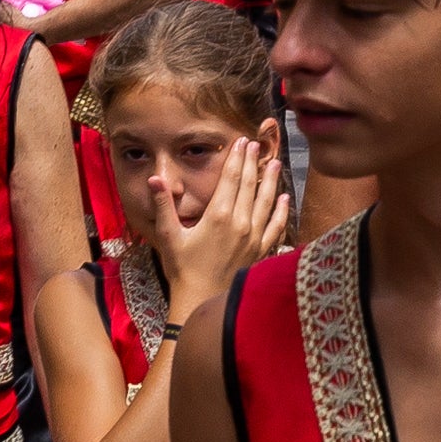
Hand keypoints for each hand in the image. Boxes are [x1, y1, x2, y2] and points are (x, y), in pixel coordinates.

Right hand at [161, 137, 293, 301]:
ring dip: (271, 181)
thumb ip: (164, 205)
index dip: (237, 158)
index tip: (242, 141)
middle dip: (253, 162)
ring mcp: (254, 237)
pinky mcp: (260, 251)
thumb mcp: (169, 235)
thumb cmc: (182, 269)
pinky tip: (284, 199)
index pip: (231, 178)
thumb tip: (155, 178)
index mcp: (218, 215)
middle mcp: (240, 223)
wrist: (201, 300)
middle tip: (258, 144)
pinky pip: (275, 226)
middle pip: (250, 185)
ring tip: (274, 163)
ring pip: (266, 202)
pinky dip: (281, 211)